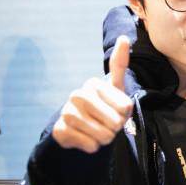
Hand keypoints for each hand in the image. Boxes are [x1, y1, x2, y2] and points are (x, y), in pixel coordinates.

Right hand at [52, 36, 133, 152]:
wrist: (82, 130)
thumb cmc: (104, 107)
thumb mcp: (116, 88)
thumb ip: (120, 64)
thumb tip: (123, 38)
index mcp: (93, 83)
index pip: (125, 107)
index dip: (125, 114)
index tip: (117, 111)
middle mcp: (77, 95)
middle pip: (114, 122)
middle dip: (116, 128)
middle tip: (108, 124)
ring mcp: (66, 112)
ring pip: (102, 134)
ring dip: (105, 138)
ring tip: (98, 131)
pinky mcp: (60, 130)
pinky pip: (90, 145)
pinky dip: (93, 146)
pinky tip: (87, 139)